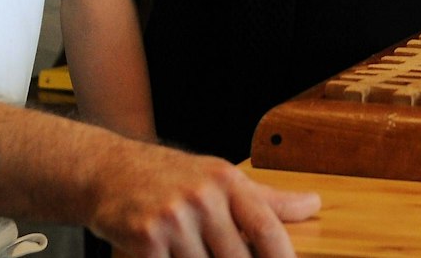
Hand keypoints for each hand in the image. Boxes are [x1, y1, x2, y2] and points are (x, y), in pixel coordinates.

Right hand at [88, 139, 319, 257]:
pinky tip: (168, 255)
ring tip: (190, 251)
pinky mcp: (147, 238)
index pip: (267, 229)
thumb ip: (268, 199)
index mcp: (227, 181)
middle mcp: (202, 197)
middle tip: (219, 256)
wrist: (107, 171)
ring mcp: (174, 218)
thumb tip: (313, 205)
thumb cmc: (169, 176)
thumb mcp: (219, 178)